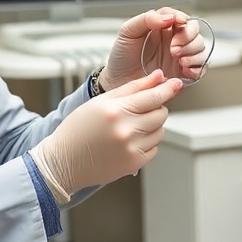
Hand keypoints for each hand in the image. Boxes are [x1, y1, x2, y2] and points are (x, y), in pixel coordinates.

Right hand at [31, 71, 181, 199]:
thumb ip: (133, 87)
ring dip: (151, 126)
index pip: (153, 96)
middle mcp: (125, 130)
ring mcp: (131, 148)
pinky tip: (128, 141)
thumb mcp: (101, 102)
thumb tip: (159, 76)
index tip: (177, 84)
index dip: (167, 89)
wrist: (64, 161)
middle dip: (155, 108)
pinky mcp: (134, 164)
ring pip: (160, 131)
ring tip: (129, 127)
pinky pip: (154, 148)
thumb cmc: (79, 129)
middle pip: (161, 113)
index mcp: (115, 110)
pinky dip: (146, 143)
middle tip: (139, 110)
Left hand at [103, 8, 210, 87]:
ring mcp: (180, 57)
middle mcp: (174, 40)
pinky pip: (201, 68)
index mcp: (163, 27)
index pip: (180, 17)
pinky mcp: (184, 74)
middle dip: (188, 38)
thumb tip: (168, 17)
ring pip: (200, 48)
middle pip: (194, 31)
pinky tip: (185, 69)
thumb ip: (146, 19)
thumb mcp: (128, 32)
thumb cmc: (122, 57)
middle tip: (174, 48)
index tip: (179, 22)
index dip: (182, 18)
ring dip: (193, 53)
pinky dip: (197, 67)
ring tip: (179, 60)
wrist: (118, 82)